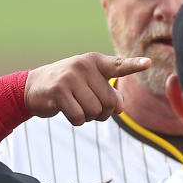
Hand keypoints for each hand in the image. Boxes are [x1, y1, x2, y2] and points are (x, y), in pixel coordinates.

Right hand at [24, 53, 149, 124]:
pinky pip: (79, 117)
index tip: (149, 63)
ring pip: (95, 111)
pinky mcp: (59, 91)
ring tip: (76, 106)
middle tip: (88, 107)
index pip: (118, 65)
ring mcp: (71, 77)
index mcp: (95, 62)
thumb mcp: (89, 85)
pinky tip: (67, 111)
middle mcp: (84, 65)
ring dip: (88, 117)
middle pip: (109, 102)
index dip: (134, 65)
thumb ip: (108, 94)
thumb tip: (120, 106)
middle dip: (102, 112)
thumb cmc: (68, 87)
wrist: (34, 87)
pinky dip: (77, 121)